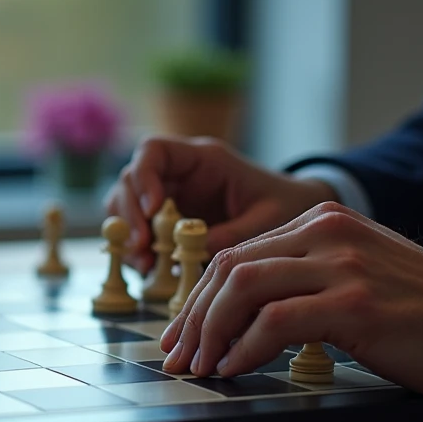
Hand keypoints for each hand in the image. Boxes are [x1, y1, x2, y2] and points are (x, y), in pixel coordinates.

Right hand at [104, 136, 336, 274]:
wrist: (296, 216)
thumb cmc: (286, 206)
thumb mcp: (268, 219)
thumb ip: (234, 233)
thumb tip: (194, 251)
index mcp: (203, 160)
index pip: (154, 151)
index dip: (144, 177)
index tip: (154, 209)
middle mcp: (179, 176)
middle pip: (130, 181)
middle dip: (130, 214)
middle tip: (142, 247)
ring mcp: (170, 199)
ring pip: (126, 207)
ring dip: (129, 235)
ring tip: (145, 264)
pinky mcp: (168, 224)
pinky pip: (140, 233)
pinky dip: (138, 251)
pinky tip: (150, 271)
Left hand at [159, 202, 422, 403]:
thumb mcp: (354, 278)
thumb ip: (303, 282)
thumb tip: (241, 320)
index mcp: (320, 223)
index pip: (234, 255)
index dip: (197, 298)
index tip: (182, 336)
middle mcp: (325, 233)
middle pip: (228, 268)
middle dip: (193, 317)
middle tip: (177, 357)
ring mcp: (340, 265)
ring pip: (242, 287)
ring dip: (210, 332)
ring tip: (199, 367)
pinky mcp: (355, 304)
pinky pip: (276, 321)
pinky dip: (245, 348)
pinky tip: (235, 369)